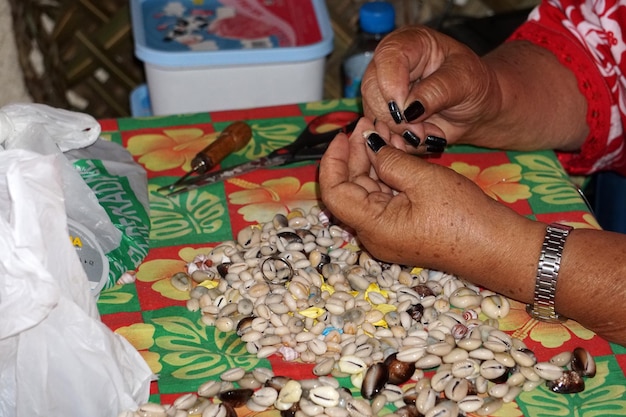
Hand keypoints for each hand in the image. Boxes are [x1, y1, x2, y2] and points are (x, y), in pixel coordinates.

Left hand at [320, 118, 625, 345]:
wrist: (498, 248)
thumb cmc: (464, 217)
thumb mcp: (425, 180)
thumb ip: (391, 160)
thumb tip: (371, 145)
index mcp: (373, 227)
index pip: (334, 192)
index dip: (333, 160)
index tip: (343, 133)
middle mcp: (374, 234)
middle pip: (349, 190)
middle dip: (354, 156)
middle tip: (367, 124)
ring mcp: (388, 233)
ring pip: (367, 192)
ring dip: (370, 163)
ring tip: (381, 132)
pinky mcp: (403, 229)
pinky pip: (384, 199)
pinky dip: (385, 176)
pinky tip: (393, 153)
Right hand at [360, 25, 501, 150]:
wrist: (476, 108)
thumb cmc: (474, 85)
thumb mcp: (464, 81)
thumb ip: (436, 91)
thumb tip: (408, 109)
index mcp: (410, 43)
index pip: (386, 58)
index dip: (392, 87)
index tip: (407, 111)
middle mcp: (390, 65)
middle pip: (371, 89)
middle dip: (395, 117)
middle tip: (421, 130)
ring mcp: (384, 91)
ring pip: (373, 115)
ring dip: (399, 133)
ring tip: (428, 134)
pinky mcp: (384, 115)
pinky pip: (380, 133)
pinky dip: (400, 143)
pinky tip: (421, 139)